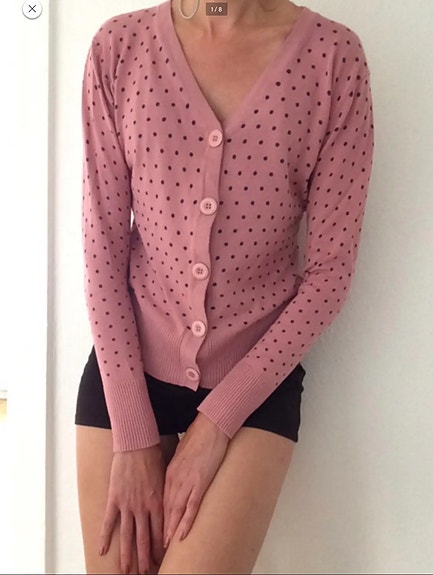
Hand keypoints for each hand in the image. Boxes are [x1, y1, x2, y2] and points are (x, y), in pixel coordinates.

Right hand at [100, 445, 165, 574]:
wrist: (137, 444)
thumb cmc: (153, 457)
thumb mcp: (165, 478)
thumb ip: (166, 496)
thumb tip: (171, 510)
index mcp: (158, 503)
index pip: (160, 533)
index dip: (160, 550)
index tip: (161, 561)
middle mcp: (143, 507)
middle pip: (144, 540)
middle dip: (145, 560)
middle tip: (145, 573)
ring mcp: (128, 504)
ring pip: (127, 536)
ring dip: (127, 556)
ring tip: (126, 571)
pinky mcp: (115, 499)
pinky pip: (109, 522)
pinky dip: (105, 538)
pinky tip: (103, 551)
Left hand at [163, 412, 229, 546]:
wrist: (210, 426)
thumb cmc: (199, 437)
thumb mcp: (183, 455)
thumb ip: (178, 468)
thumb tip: (178, 477)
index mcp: (170, 472)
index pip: (161, 500)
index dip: (158, 517)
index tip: (155, 531)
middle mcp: (175, 479)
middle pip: (165, 509)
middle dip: (161, 528)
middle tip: (158, 544)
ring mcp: (187, 481)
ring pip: (175, 511)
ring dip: (170, 530)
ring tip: (166, 546)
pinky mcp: (200, 482)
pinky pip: (191, 507)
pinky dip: (186, 522)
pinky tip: (182, 534)